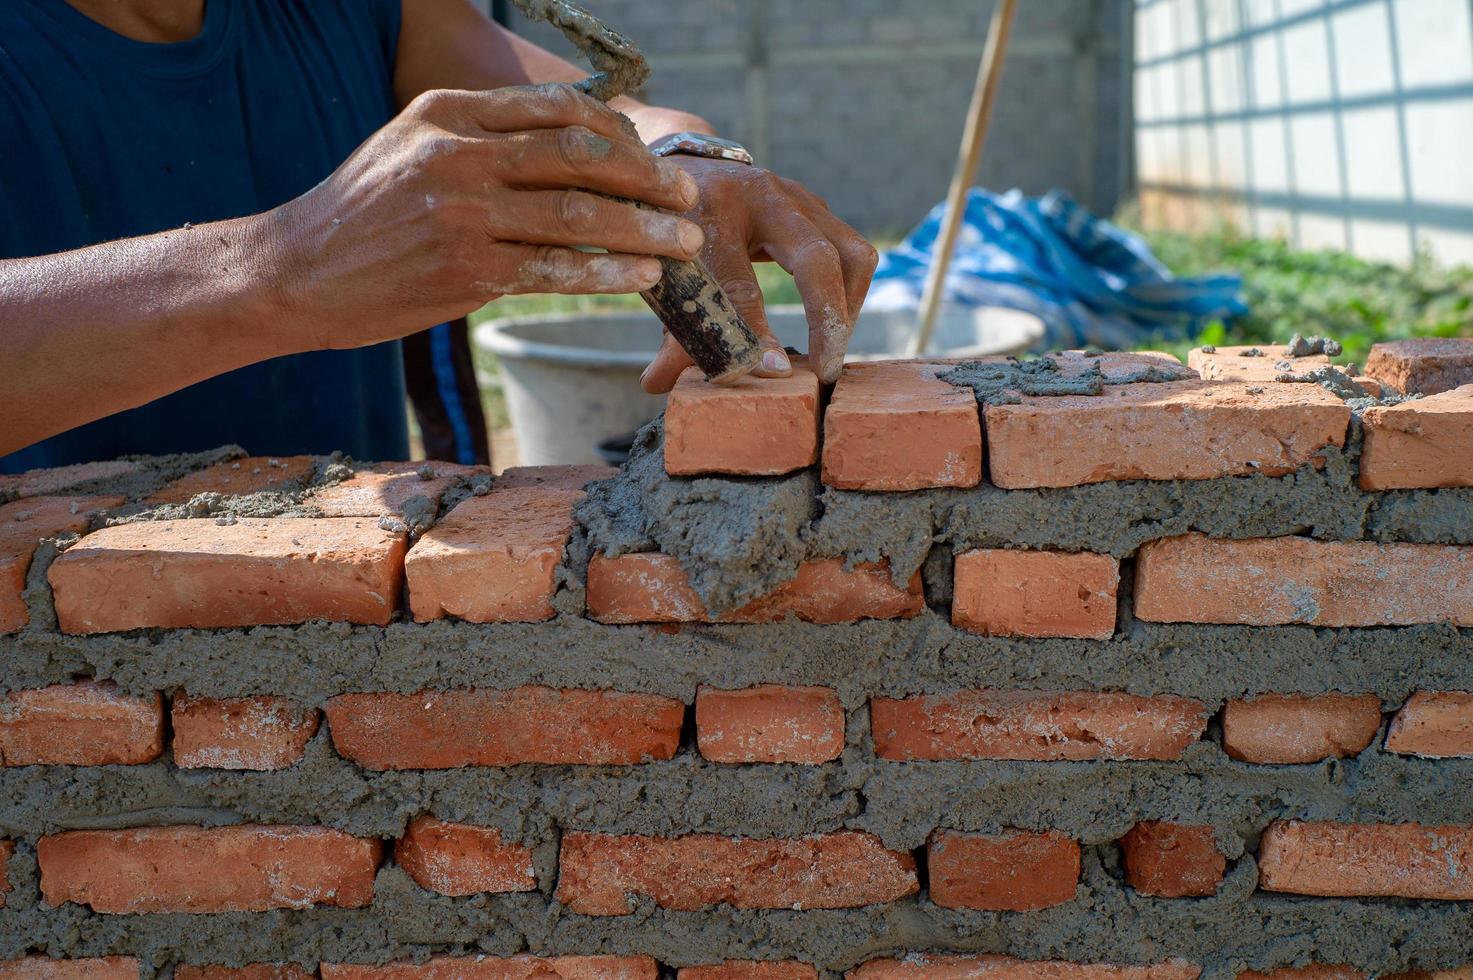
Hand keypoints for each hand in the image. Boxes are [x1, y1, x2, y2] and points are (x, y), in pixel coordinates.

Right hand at [264, 83, 706, 351]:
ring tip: (685, 244)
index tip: (653, 157)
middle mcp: (456, 154)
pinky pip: (555, 270)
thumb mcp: (409, 148)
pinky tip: (643, 278)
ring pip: (578, 215)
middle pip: (580, 156)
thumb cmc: (361, 215)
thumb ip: (481, 138)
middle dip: (648, 179)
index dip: (619, 134)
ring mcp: (460, 214)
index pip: (557, 109)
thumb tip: (570, 146)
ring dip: (645, 231)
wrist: (291, 272)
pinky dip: (608, 273)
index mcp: (447, 113)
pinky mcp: (463, 272)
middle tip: (690, 198)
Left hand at [638, 156, 877, 390]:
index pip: (739, 285)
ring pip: (850, 253)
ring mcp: (796, 196)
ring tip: (832, 349)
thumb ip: (667, 329)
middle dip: (827, 321)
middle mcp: (761, 196)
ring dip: (848, 309)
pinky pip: (854, 252)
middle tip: (823, 371)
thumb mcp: (660, 272)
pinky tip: (833, 325)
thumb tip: (660, 384)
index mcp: (709, 212)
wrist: (681, 170)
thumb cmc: (670, 231)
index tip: (773, 373)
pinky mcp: (816, 205)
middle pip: (815, 260)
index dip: (757, 335)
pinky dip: (850, 294)